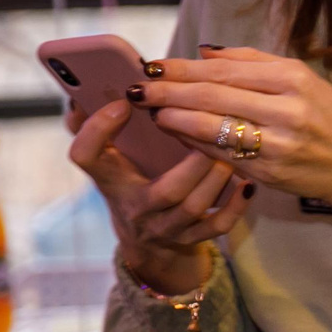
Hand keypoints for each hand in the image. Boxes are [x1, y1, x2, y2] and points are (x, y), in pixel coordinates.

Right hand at [66, 98, 248, 291]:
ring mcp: (164, 228)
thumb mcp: (107, 158)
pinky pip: (216, 226)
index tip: (124, 103)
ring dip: (217, 179)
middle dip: (194, 165)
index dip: (99, 129)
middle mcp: (134, 207)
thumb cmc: (128, 182)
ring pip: (194, 208)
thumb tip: (83, 92)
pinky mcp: (190, 239)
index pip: (86, 155)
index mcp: (108, 178)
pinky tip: (247, 185)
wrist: (145, 240)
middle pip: (165, 191)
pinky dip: (235, 207)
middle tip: (211, 133)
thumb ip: (94, 126)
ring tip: (231, 153)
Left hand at [127, 48, 331, 293]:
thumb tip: (203, 53)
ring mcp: (277, 142)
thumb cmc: (330, 120)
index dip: (182, 69)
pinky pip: (220, 153)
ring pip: (210, 126)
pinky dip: (193, 141)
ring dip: (173, 118)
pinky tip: (177, 133)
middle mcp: (286, 108)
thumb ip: (254, 62)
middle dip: (167, 91)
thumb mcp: (304, 80)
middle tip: (136, 88)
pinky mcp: (270, 170)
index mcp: (294, 78)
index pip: (223, 70)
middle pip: (211, 95)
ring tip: (151, 110)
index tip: (152, 66)